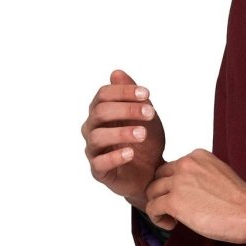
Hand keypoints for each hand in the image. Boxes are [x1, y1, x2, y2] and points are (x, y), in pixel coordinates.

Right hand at [82, 69, 165, 209]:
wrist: (152, 173)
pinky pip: (100, 163)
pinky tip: (131, 153)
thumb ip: (133, 96)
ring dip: (121, 133)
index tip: (146, 94)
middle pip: (100, 112)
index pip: (104, 94)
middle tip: (150, 113)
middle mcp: (93, 129)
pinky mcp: (99, 171)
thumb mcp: (146, 117)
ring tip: (142, 134)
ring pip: (98, 137)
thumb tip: (116, 72)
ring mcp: (94, 150)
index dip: (123, 92)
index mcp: (102, 112)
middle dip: (126, 109)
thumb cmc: (146, 142)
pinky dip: (115, 157)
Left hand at [144, 148, 245, 245]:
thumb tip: (185, 188)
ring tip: (173, 218)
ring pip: (151, 191)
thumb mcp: (218, 174)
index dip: (174, 184)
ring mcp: (178, 182)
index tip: (184, 197)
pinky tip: (172, 225)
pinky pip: (151, 208)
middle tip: (174, 208)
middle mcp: (185, 164)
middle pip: (158, 177)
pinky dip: (157, 218)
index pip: (172, 166)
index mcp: (197, 156)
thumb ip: (199, 174)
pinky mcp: (174, 201)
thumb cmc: (240, 200)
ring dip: (158, 205)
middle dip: (162, 193)